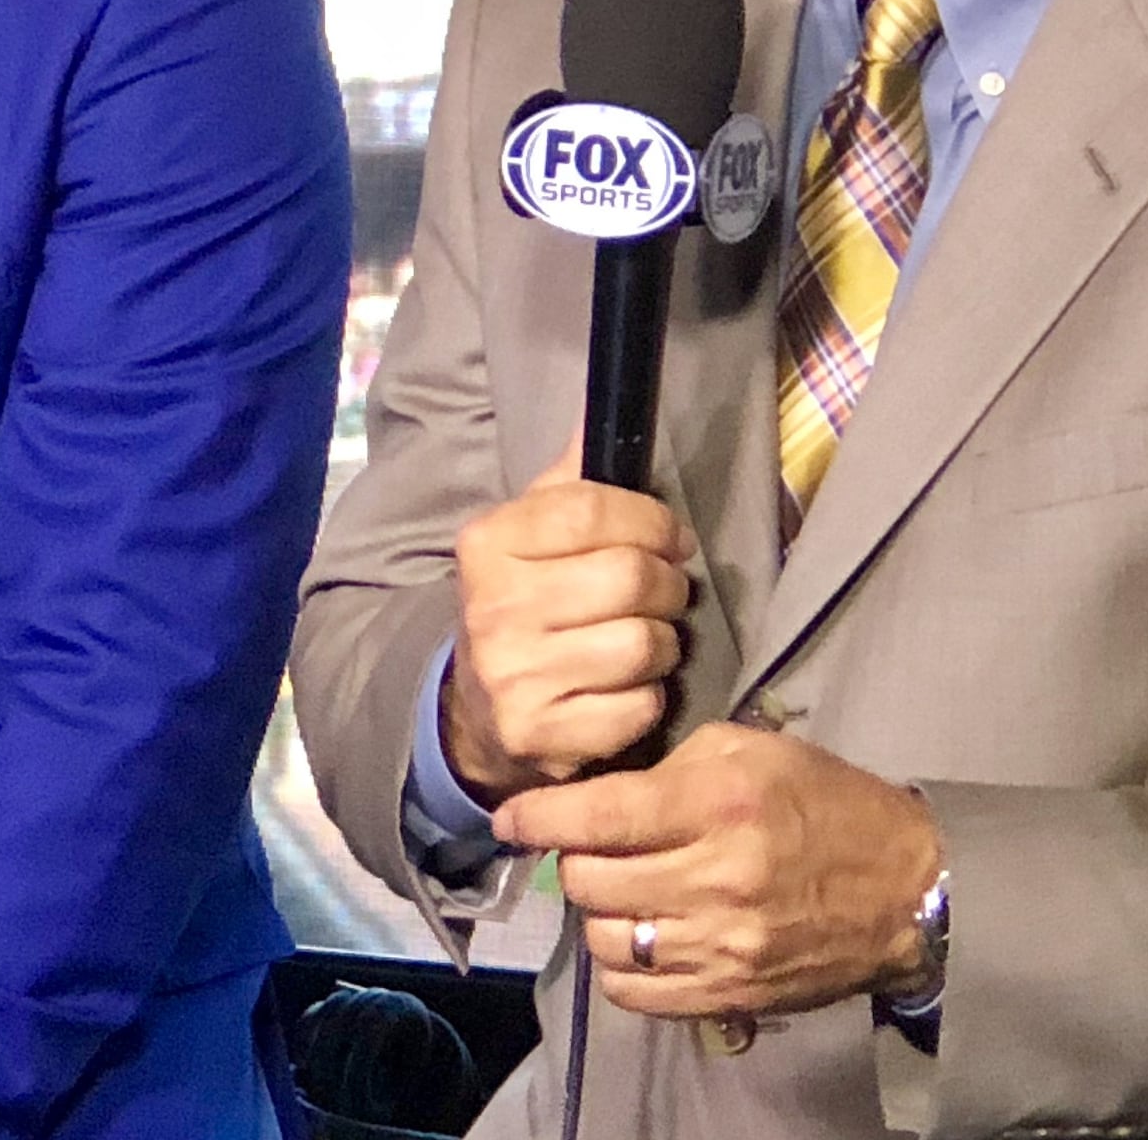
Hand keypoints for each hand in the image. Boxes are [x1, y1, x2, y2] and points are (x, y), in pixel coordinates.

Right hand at [441, 444, 696, 802]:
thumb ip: (573, 479)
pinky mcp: (537, 732)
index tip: (671, 540)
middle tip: (664, 595)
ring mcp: (511, 674)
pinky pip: (638, 708)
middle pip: (630, 577)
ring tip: (646, 642)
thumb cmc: (526, 603)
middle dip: (668, 586)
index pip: (594, 509)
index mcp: (487, 542)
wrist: (476, 708)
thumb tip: (600, 414)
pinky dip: (647, 700)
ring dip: (663, 644)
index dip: (653, 522)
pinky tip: (625, 691)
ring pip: (643, 644)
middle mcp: (492, 606)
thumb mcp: (533, 533)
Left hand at [492, 720, 942, 1019]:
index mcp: (715, 805)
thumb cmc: (824, 805)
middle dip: (574, 860)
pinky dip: (622, 966)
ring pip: (603, 938)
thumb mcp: (751, 750)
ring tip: (623, 892)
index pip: (593, 818)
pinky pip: (633, 992)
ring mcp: (720, 945)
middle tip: (592, 848)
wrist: (907, 890)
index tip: (512, 818)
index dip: (536, 817)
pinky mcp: (729, 992)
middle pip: (586, 881)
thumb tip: (595, 791)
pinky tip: (642, 936)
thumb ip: (667, 766)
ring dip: (599, 913)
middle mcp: (712, 878)